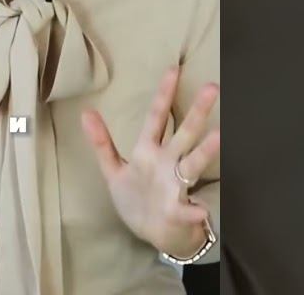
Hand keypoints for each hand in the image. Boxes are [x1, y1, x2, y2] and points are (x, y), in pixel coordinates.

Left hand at [81, 66, 219, 256]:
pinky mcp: (177, 211)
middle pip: (183, 133)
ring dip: (204, 151)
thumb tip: (85, 112)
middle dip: (196, 111)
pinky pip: (186, 210)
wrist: (153, 233)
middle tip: (211, 87)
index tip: (174, 69)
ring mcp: (175, 186)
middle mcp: (167, 164)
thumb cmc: (136, 198)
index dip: (163, 94)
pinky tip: (201, 211)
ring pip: (192, 164)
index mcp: (149, 151)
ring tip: (218, 136)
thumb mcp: (112, 170)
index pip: (157, 118)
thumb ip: (101, 143)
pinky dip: (193, 211)